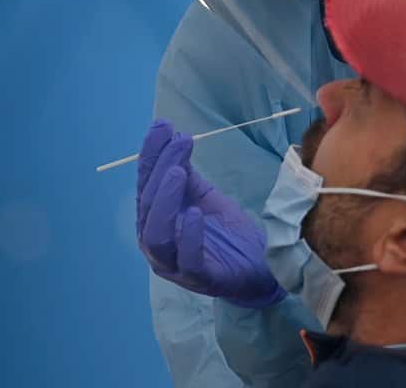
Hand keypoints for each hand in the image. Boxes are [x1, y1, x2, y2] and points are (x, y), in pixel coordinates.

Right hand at [136, 120, 285, 307]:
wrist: (259, 264)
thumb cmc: (225, 231)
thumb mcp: (203, 194)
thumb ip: (185, 173)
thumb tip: (172, 135)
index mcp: (155, 220)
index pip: (145, 185)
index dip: (150, 156)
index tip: (162, 126)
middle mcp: (156, 242)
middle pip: (147, 206)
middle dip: (159, 170)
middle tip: (177, 142)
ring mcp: (174, 264)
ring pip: (156, 235)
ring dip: (165, 200)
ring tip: (178, 172)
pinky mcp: (199, 278)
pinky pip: (187, 259)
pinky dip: (188, 236)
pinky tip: (195, 213)